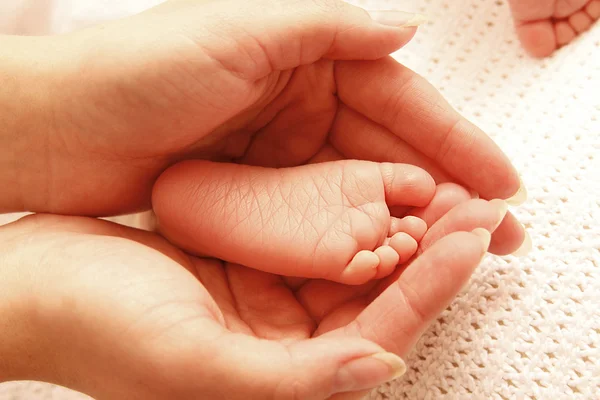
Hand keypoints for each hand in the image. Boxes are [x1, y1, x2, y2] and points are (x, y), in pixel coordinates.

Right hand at [0, 185, 503, 399]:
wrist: (37, 286)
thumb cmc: (97, 331)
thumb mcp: (193, 364)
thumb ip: (291, 380)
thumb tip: (382, 369)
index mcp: (281, 376)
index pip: (379, 330)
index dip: (432, 286)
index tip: (472, 236)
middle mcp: (284, 340)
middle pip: (379, 294)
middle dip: (431, 251)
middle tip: (474, 203)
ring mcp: (269, 295)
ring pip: (354, 260)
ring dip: (398, 223)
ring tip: (439, 186)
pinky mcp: (251, 258)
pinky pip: (316, 232)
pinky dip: (349, 208)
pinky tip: (374, 181)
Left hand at [1, 0, 525, 252]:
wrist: (58, 130)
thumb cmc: (135, 73)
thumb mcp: (239, 30)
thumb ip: (329, 29)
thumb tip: (407, 30)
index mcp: (305, 60)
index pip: (398, 101)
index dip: (454, 140)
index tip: (498, 180)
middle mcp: (300, 106)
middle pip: (389, 151)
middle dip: (446, 189)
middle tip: (497, 229)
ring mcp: (281, 155)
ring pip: (362, 189)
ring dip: (409, 219)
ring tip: (458, 251)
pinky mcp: (258, 194)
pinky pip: (321, 217)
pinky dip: (357, 235)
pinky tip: (389, 256)